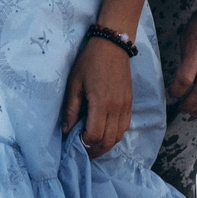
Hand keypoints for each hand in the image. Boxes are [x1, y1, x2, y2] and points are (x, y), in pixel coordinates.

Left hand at [62, 34, 135, 157]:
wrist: (113, 46)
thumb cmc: (90, 62)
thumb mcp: (75, 83)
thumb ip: (71, 109)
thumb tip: (66, 131)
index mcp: (101, 103)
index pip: (94, 135)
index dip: (84, 144)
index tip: (75, 143)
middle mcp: (116, 108)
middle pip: (108, 140)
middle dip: (95, 150)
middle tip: (83, 151)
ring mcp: (125, 106)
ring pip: (118, 136)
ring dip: (106, 145)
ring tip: (93, 146)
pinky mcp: (130, 103)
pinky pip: (125, 127)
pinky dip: (116, 135)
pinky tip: (106, 134)